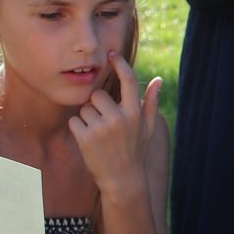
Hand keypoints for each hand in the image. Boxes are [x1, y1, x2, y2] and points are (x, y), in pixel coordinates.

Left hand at [67, 53, 162, 197]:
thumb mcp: (147, 127)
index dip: (120, 64)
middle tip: (104, 122)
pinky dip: (78, 128)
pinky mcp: (86, 138)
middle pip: (98, 94)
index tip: (111, 54)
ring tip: (98, 135)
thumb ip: (150, 102)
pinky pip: (75, 121)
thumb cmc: (135, 151)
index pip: (128, 80)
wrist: (122, 180)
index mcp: (135, 113)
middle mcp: (119, 118)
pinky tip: (89, 141)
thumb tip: (158, 80)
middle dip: (97, 105)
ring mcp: (102, 128)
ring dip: (87, 118)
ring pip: (85, 108)